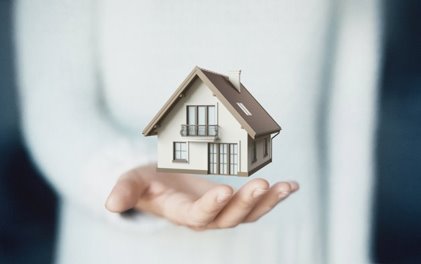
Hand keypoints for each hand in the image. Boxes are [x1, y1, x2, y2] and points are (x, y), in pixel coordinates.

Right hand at [105, 164, 298, 229]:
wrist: (161, 185)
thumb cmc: (146, 182)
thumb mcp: (132, 182)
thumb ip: (125, 191)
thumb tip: (109, 205)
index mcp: (181, 213)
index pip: (198, 215)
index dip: (211, 205)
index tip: (225, 189)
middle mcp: (205, 216)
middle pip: (229, 217)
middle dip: (247, 203)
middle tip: (263, 184)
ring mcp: (221, 211)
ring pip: (247, 214)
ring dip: (267, 202)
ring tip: (284, 187)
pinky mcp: (232, 201)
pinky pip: (255, 203)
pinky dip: (274, 196)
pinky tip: (292, 186)